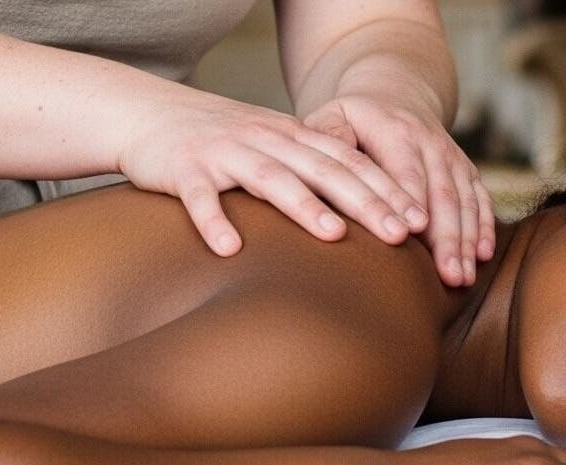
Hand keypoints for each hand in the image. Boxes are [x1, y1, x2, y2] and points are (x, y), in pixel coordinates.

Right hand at [117, 88, 426, 256]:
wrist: (145, 113)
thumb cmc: (213, 142)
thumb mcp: (267, 149)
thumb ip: (307, 173)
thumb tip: (357, 217)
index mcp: (290, 137)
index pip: (348, 162)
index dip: (386, 190)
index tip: (420, 222)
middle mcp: (263, 140)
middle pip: (322, 169)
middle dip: (365, 201)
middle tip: (400, 235)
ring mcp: (223, 153)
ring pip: (270, 178)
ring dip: (303, 206)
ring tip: (333, 236)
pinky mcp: (182, 170)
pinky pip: (199, 198)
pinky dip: (214, 221)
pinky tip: (229, 249)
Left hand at [303, 93, 494, 286]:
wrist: (392, 97)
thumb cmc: (350, 121)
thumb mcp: (330, 117)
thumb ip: (325, 139)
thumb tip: (324, 168)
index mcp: (395, 129)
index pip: (404, 171)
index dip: (408, 202)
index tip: (408, 235)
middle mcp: (430, 141)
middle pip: (440, 193)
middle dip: (445, 237)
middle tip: (446, 275)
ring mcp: (452, 156)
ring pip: (463, 201)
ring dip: (465, 241)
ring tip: (461, 278)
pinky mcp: (465, 170)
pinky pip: (480, 199)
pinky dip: (484, 228)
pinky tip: (483, 256)